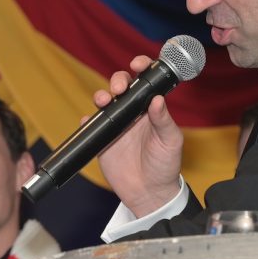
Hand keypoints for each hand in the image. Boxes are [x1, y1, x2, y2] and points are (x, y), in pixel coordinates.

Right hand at [95, 55, 184, 217]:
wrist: (149, 194)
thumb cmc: (165, 166)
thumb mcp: (170, 142)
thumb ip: (164, 120)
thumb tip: (157, 99)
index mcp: (151, 108)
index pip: (146, 81)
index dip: (141, 67)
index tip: (138, 64)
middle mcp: (133, 112)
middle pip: (121, 85)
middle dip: (118, 80)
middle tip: (119, 88)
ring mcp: (117, 124)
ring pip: (104, 100)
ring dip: (101, 95)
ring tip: (103, 100)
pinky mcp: (102, 139)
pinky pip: (91, 124)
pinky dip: (87, 120)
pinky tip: (89, 120)